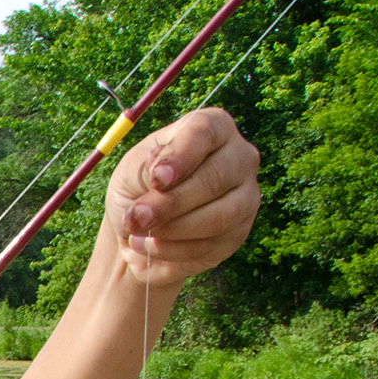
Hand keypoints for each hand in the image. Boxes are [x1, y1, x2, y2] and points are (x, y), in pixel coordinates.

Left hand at [104, 107, 259, 287]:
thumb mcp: (131, 170)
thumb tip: (161, 177)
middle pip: (215, 179)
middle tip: (136, 218)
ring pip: (219, 217)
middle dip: (169, 203)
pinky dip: (173, 250)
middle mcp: (239, 157)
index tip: (156, 180)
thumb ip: (146, 169)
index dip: (180, 157)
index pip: (204, 132)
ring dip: (172, 230)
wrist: (138, 229)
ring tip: (138, 233)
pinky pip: (210, 246)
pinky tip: (149, 246)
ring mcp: (245, 196)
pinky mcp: (238, 233)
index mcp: (212, 128)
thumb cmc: (138, 189)